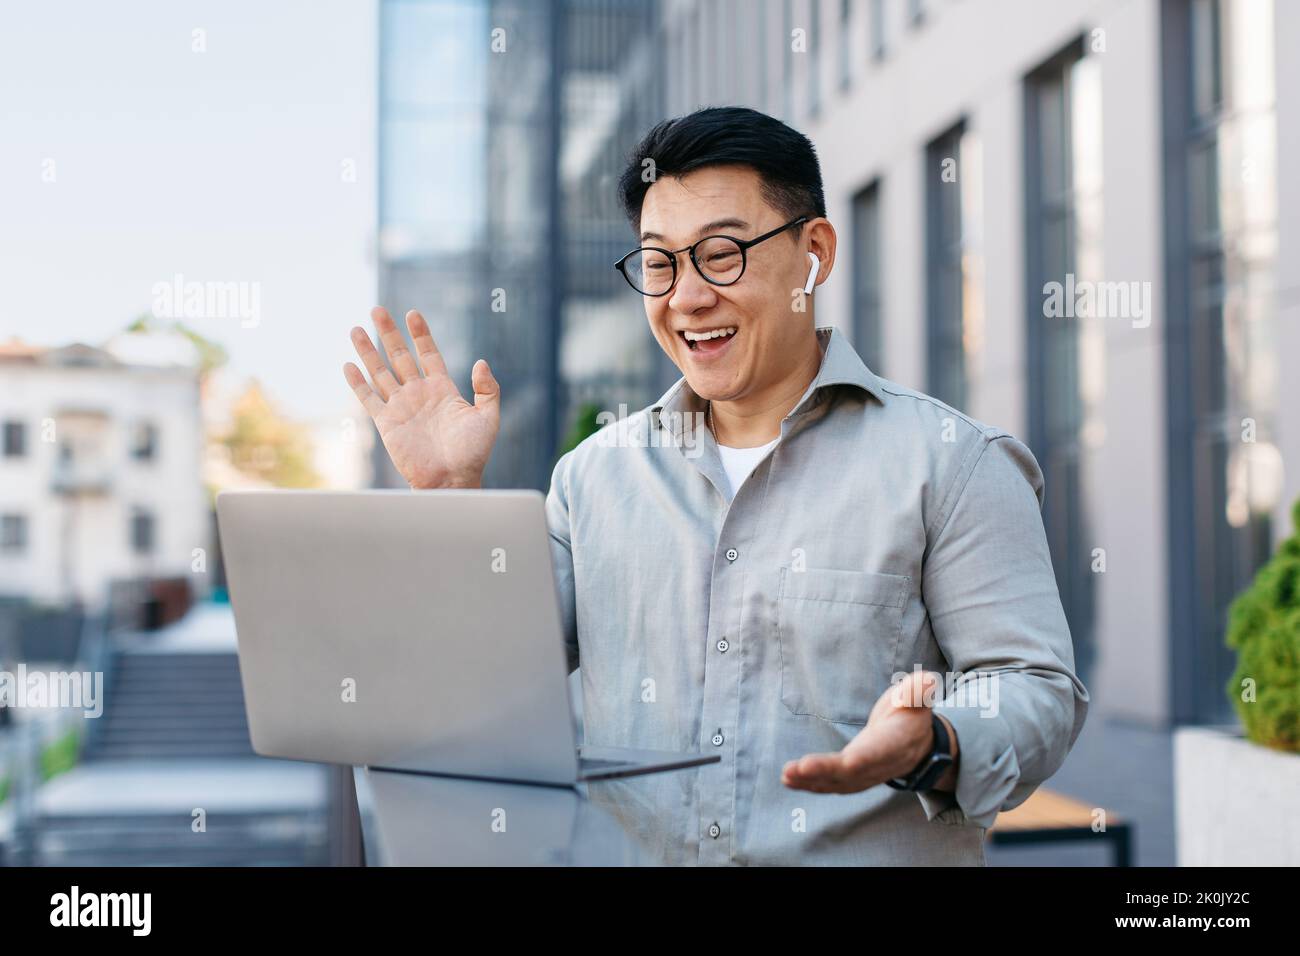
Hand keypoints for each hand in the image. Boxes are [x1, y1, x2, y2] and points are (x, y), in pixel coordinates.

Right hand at [343, 307, 499, 489]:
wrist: (452, 479)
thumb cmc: (473, 453)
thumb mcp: (488, 417)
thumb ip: (487, 388)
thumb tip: (481, 362)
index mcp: (442, 389)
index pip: (428, 353)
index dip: (420, 334)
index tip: (413, 313)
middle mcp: (419, 394)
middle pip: (399, 356)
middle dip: (389, 333)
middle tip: (377, 309)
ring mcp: (401, 407)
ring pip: (380, 372)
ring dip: (368, 351)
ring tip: (356, 329)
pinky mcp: (387, 423)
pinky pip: (369, 398)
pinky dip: (358, 382)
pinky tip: (348, 365)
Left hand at [781, 669, 958, 793]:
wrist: (916, 743)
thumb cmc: (911, 712)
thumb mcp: (917, 697)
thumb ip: (917, 691)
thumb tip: (928, 681)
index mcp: (897, 743)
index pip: (878, 754)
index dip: (861, 760)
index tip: (845, 762)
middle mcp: (880, 764)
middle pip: (851, 773)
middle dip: (824, 772)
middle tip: (796, 768)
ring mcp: (866, 775)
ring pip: (837, 782)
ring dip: (810, 781)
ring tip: (786, 775)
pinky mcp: (852, 778)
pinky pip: (831, 784)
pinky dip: (809, 784)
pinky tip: (788, 780)